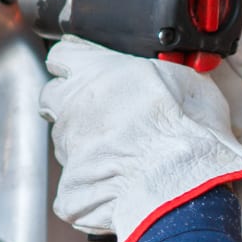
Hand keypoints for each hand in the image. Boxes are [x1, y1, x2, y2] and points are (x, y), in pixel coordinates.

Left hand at [40, 38, 241, 241]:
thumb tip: (172, 78)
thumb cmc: (185, 131)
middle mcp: (72, 106)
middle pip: (54, 97)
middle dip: (71, 103)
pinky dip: (93, 186)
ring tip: (123, 154)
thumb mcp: (187, 82)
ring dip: (87, 145)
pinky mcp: (69, 187)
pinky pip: (75, 184)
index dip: (75, 62)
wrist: (179, 183)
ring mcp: (67, 147)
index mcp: (95, 71)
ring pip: (65, 141)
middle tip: (103, 114)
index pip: (64, 54)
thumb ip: (164, 75)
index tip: (86, 69)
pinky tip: (121, 185)